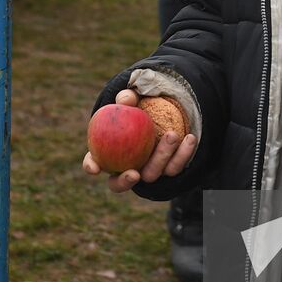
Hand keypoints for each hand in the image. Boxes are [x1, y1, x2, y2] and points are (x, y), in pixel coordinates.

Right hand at [81, 88, 197, 191]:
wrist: (163, 112)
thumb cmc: (138, 107)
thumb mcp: (132, 99)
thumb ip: (127, 97)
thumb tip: (126, 99)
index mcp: (107, 153)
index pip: (93, 163)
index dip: (91, 166)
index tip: (94, 168)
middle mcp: (125, 168)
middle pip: (120, 184)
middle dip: (125, 182)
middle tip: (133, 174)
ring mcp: (147, 171)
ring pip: (153, 173)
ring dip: (162, 157)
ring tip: (172, 135)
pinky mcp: (168, 170)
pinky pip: (176, 167)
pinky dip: (183, 153)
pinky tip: (190, 138)